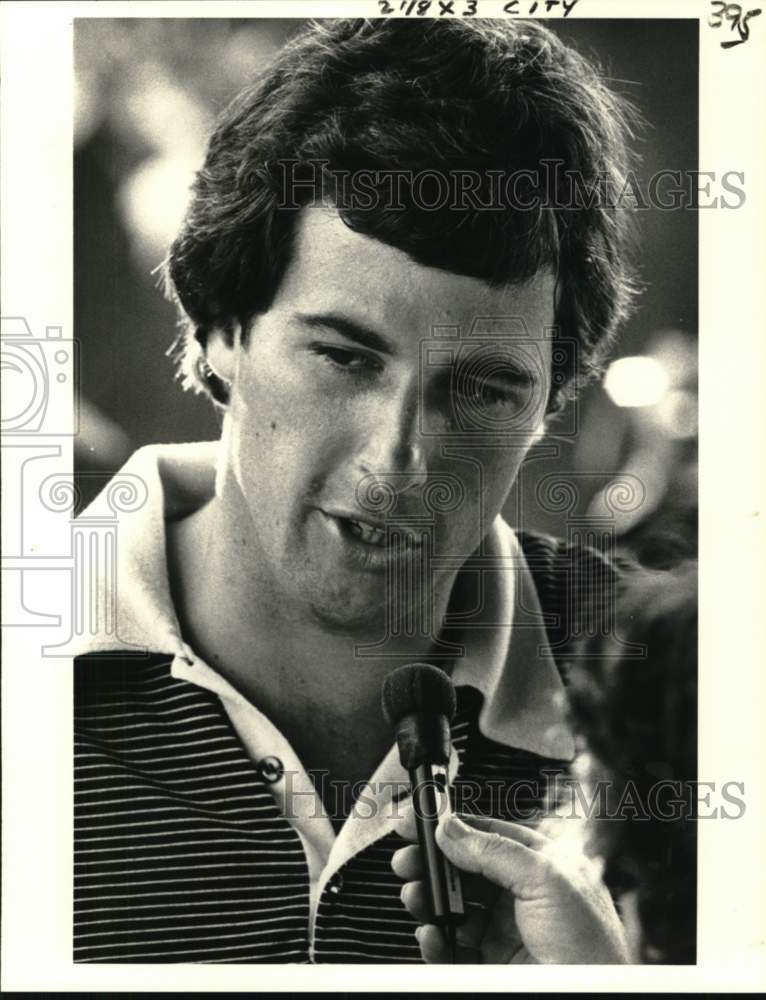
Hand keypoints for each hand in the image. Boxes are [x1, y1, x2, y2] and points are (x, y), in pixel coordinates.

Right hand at [391, 809, 630, 963]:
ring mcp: (506, 928)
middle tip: (408, 860)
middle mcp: (522, 892)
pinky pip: (453, 944)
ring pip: (454, 905)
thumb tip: (452, 828)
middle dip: (433, 863)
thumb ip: (495, 849)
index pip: (487, 833)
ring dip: (429, 899)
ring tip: (416, 897)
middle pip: (464, 868)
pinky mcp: (493, 961)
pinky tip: (432, 934)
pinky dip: (435, 938)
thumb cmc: (591, 946)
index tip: (419, 821)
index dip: (451, 825)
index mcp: (540, 862)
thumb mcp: (547, 880)